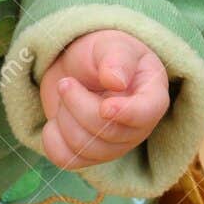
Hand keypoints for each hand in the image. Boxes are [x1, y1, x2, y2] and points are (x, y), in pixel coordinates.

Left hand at [38, 29, 169, 171]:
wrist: (76, 68)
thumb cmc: (100, 55)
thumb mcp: (110, 45)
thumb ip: (116, 59)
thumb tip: (116, 81)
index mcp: (151, 94)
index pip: (148, 113)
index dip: (126, 114)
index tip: (105, 106)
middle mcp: (137, 126)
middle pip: (109, 133)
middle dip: (77, 105)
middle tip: (66, 82)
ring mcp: (115, 145)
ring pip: (85, 148)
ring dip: (64, 117)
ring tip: (65, 96)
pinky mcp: (89, 156)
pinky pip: (66, 159)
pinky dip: (52, 138)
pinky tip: (55, 119)